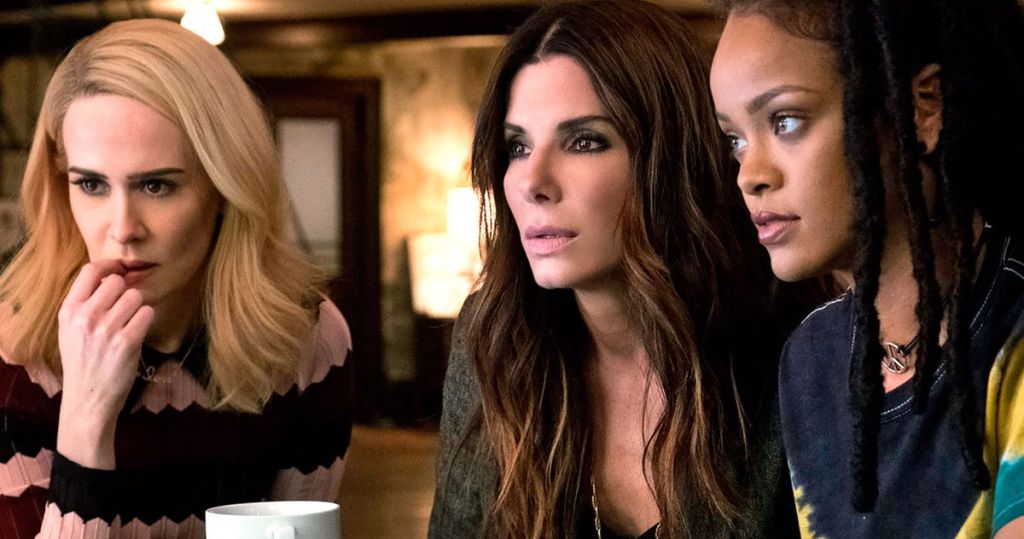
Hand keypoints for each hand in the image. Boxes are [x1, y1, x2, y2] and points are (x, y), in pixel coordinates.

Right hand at [56, 260, 153, 469]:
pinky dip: (146, 320)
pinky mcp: (127, 342)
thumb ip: (85, 303)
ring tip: (129, 324)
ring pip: (135, 296)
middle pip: (117, 282)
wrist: (88, 399)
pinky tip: (137, 332)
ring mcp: (106, 330)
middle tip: (124, 309)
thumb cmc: (83, 361)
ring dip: (137, 307)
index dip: (109, 266)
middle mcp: (85, 317)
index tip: (119, 270)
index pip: (90, 271)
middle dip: (125, 292)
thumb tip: (110, 275)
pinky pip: (147, 313)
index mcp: (68, 311)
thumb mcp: (70, 329)